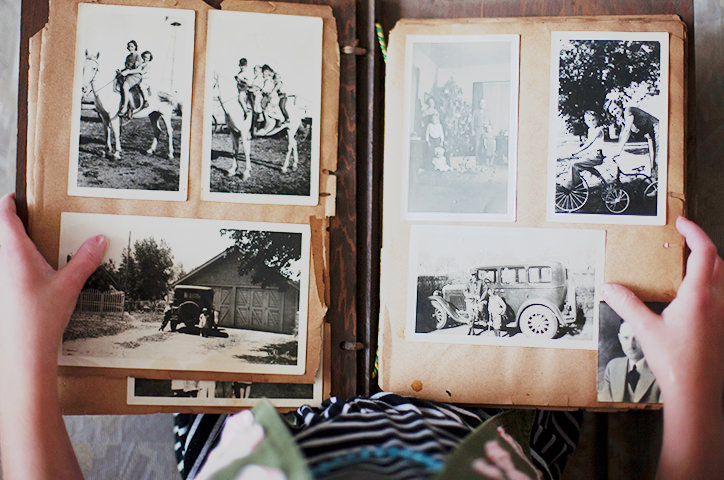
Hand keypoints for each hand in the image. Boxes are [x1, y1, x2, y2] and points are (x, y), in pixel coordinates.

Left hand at [0, 193, 106, 375]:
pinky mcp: (6, 292)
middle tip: (37, 217)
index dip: (8, 203)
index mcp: (14, 254)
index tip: (17, 195)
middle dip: (17, 223)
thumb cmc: (39, 318)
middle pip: (4, 234)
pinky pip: (11, 269)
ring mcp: (3, 278)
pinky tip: (43, 273)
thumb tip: (99, 239)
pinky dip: (23, 263)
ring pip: (7, 252)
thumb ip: (85, 260)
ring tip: (43, 243)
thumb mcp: (69, 285)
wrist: (24, 350)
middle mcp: (4, 263)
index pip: (4, 218)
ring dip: (20, 245)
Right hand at [604, 217, 723, 479]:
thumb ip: (626, 305)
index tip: (682, 223)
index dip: (695, 233)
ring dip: (706, 265)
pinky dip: (707, 284)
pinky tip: (688, 297)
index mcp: (699, 296)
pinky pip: (719, 296)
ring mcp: (722, 315)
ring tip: (685, 264)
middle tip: (683, 239)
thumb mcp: (645, 330)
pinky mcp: (720, 327)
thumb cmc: (676, 363)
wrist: (697, 393)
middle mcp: (716, 301)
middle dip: (702, 245)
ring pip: (721, 278)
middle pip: (717, 261)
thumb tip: (609, 288)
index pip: (703, 252)